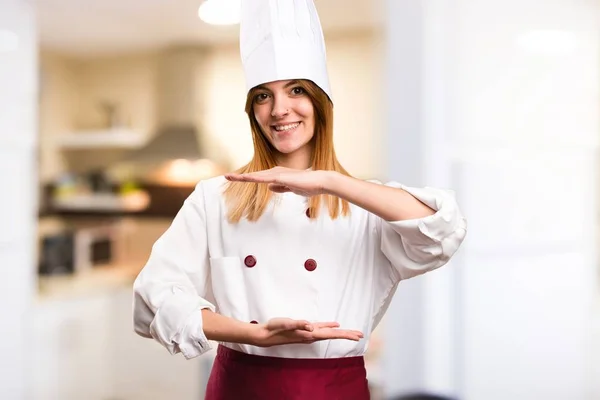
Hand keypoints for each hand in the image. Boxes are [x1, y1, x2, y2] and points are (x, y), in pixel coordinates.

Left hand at [225, 167, 332, 196]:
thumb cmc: (309, 185)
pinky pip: (264, 178)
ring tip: (228, 177)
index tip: (235, 178)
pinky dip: (253, 178)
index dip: (247, 178)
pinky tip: (244, 178)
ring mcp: (277, 174)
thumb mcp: (291, 188)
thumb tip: (269, 188)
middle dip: (240, 177)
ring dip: (242, 177)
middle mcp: (275, 172)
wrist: (320, 182)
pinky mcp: (281, 177)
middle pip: (254, 175)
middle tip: (225, 176)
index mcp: (278, 175)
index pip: (259, 178)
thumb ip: (280, 187)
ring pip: (256, 176)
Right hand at [249, 318, 363, 346]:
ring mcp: (309, 333)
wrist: (267, 335)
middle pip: (333, 335)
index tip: (357, 336)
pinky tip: (334, 326)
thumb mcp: (286, 324)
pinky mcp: (305, 329)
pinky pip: (321, 328)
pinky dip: (329, 327)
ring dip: (340, 333)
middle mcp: (312, 334)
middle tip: (361, 335)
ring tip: (352, 333)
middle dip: (347, 335)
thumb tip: (310, 325)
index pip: (331, 335)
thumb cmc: (276, 329)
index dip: (345, 335)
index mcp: (310, 334)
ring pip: (329, 332)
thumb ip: (298, 325)